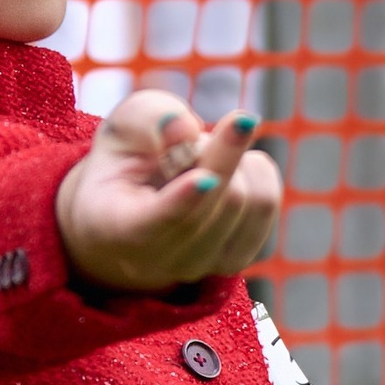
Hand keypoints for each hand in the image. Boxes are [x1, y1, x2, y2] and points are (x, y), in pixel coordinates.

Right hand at [55, 94, 282, 293]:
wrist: (131, 211)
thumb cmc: (126, 162)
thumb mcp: (122, 126)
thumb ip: (150, 117)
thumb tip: (187, 129)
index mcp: (117, 228)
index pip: (155, 222)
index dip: (182, 200)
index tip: (206, 177)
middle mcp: (160, 259)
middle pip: (223, 198)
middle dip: (216, 148)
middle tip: (193, 137)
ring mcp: (201, 267)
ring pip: (251, 199)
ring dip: (234, 160)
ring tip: (199, 162)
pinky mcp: (235, 261)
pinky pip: (266, 203)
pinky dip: (251, 172)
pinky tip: (224, 174)